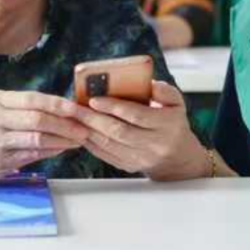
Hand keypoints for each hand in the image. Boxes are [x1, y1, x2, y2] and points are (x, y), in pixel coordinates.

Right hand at [0, 90, 88, 183]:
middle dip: (66, 124)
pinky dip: (50, 152)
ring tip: (78, 139)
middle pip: (38, 120)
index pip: (33, 99)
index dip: (59, 104)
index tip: (77, 108)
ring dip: (63, 140)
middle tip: (84, 126)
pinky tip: (61, 149)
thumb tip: (57, 108)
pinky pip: (31, 156)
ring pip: (37, 139)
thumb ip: (18, 106)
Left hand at [74, 81, 207, 180]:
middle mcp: (155, 144)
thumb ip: (164, 91)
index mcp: (167, 124)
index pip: (137, 115)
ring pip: (110, 145)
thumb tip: (149, 83)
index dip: (114, 107)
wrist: (176, 155)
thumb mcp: (176, 102)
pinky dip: (91, 143)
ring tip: (73, 118)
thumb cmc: (171, 121)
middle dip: (94, 119)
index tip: (94, 99)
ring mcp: (142, 158)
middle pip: (119, 132)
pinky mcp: (129, 166)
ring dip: (88, 131)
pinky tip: (80, 131)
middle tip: (75, 108)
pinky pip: (106, 155)